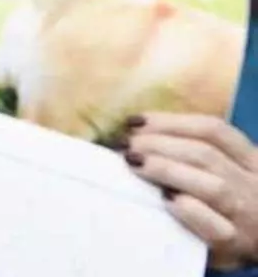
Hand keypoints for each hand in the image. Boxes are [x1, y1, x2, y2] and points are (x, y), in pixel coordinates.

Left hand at [122, 111, 257, 270]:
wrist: (251, 248)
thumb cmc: (222, 205)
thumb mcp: (219, 172)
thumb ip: (189, 153)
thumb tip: (136, 134)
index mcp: (250, 159)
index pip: (214, 130)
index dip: (171, 122)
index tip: (134, 122)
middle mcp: (252, 184)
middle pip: (206, 154)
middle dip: (159, 144)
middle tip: (125, 144)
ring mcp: (245, 214)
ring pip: (212, 186)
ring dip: (168, 170)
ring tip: (135, 163)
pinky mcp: (233, 243)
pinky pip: (212, 224)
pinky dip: (188, 209)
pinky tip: (164, 200)